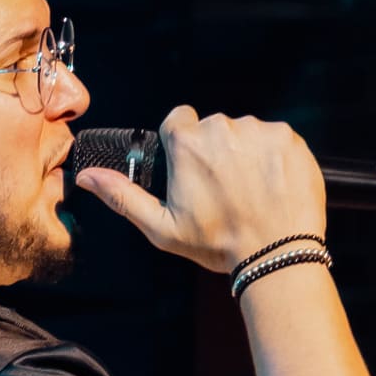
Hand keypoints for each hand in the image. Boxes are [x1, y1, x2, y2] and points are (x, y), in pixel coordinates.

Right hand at [74, 105, 326, 273]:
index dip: (183, 144)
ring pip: (245, 133)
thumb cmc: (217, 243)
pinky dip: (273, 159)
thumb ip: (123, 196)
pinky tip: (271, 187)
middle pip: (213, 128)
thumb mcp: (162, 227)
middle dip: (215, 152)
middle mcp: (223, 126)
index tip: (191, 168)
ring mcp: (259, 130)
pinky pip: (274, 139)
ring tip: (249, 192)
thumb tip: (86, 176)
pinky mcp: (289, 138)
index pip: (178, 120)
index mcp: (188, 143)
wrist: (275, 255)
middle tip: (223, 190)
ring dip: (245, 155)